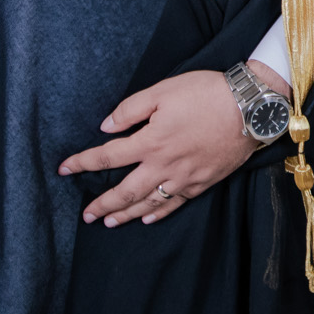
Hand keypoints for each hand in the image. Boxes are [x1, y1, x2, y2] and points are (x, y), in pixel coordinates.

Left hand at [57, 60, 289, 226]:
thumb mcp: (163, 91)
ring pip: (149, 203)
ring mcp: (184, 178)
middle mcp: (164, 165)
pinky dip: (159, 212)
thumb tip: (105, 127)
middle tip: (86, 216)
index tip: (64, 169)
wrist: (250, 108)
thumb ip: (130, 109)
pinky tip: (149, 218)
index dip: (83, 163)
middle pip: (125, 191)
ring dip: (126, 214)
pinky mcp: (203, 181)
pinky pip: (175, 203)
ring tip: (109, 222)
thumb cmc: (206, 93)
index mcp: (150, 141)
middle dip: (102, 204)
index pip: (107, 157)